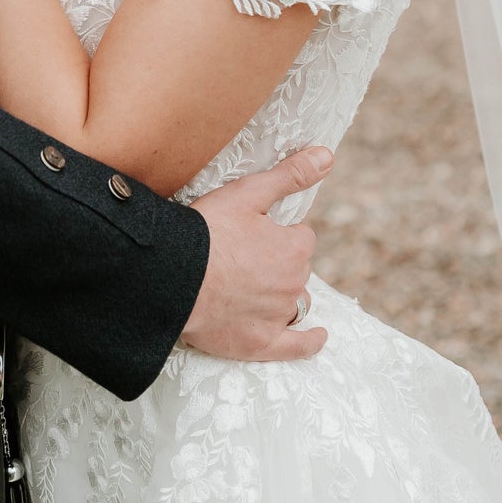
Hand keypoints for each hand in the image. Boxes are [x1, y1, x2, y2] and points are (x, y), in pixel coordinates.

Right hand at [182, 147, 331, 360]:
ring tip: (255, 287)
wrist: (175, 277)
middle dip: (278, 262)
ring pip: (293, 301)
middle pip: (296, 269)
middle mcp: (293, 284)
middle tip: (244, 256)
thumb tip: (326, 156)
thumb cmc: (208, 230)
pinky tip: (318, 336)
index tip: (254, 232)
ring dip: (281, 294)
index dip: (279, 233)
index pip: (300, 237)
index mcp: (293, 248)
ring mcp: (278, 317)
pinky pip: (296, 346)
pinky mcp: (262, 344)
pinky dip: (309, 341)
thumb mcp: (249, 192)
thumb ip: (291, 175)